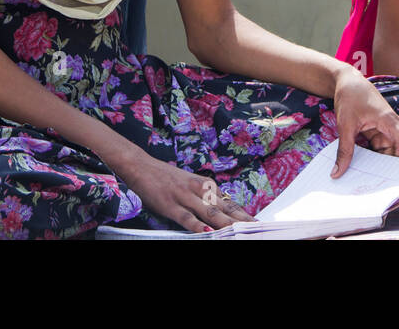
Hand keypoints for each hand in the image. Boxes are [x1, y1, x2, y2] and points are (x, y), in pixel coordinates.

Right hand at [104, 144, 255, 233]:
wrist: (142, 166)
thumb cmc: (166, 177)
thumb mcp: (189, 184)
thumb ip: (204, 196)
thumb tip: (221, 210)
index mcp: (205, 186)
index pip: (228, 203)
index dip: (242, 213)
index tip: (256, 222)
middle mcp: (199, 190)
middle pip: (224, 208)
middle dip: (240, 220)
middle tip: (256, 228)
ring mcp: (185, 197)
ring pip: (208, 212)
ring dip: (224, 223)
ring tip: (238, 232)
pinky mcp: (170, 204)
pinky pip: (185, 217)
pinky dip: (195, 225)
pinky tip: (205, 231)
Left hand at [330, 66, 398, 177]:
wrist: (347, 81)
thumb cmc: (350, 97)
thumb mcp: (345, 125)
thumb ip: (344, 150)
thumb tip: (337, 172)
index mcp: (389, 121)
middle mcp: (391, 126)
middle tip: (396, 188)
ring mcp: (384, 130)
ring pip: (389, 152)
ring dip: (383, 165)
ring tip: (376, 183)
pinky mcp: (377, 132)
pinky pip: (379, 149)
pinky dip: (374, 158)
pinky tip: (367, 170)